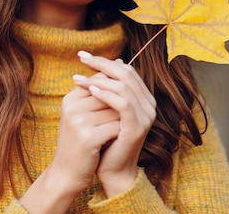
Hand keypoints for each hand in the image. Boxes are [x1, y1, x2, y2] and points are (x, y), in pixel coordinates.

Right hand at [20, 76, 120, 213]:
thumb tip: (122, 63)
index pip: (101, 81)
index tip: (116, 108)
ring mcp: (79, 121)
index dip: (116, 93)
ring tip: (116, 132)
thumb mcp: (84, 114)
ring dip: (122, 121)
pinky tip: (116, 140)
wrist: (66, 175)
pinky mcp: (88, 137)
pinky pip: (116, 126)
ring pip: (116, 110)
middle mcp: (73, 107)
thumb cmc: (80, 142)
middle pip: (110, 94)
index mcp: (71, 99)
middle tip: (119, 122)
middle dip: (120, 108)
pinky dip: (120, 133)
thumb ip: (99, 92)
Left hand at [75, 51, 156, 197]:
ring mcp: (146, 116)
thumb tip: (101, 67)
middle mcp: (149, 105)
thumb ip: (107, 91)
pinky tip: (90, 91)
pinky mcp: (137, 127)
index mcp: (144, 99)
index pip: (127, 71)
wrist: (112, 171)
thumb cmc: (107, 140)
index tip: (84, 56)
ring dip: (100, 79)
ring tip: (79, 79)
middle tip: (81, 58)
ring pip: (124, 87)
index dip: (106, 61)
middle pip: (127, 74)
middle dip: (102, 64)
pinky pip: (123, 104)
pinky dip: (106, 95)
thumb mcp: (106, 111)